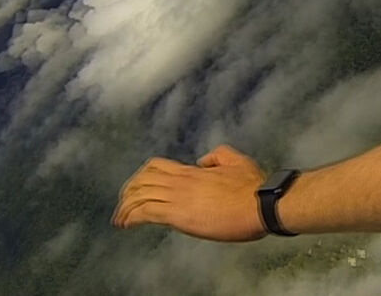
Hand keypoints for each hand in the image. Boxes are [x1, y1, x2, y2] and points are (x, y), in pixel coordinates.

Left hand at [112, 145, 268, 240]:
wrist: (260, 204)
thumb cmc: (253, 187)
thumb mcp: (237, 161)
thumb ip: (218, 156)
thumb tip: (203, 160)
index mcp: (193, 171)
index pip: (157, 166)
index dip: (141, 176)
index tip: (136, 188)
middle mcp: (181, 181)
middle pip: (142, 179)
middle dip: (128, 192)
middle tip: (123, 205)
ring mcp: (178, 197)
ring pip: (139, 195)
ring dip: (125, 206)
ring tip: (120, 218)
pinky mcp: (178, 214)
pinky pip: (145, 211)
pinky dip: (130, 216)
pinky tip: (125, 224)